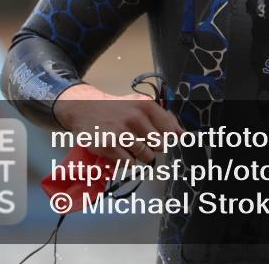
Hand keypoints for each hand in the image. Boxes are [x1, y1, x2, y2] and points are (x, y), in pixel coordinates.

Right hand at [53, 83, 183, 162]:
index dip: (168, 138)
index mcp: (146, 105)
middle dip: (153, 147)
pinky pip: (129, 163)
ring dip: (140, 155)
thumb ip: (164, 118)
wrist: (85, 108)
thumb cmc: (117, 108)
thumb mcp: (140, 105)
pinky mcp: (109, 146)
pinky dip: (127, 161)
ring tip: (129, 144)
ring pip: (146, 156)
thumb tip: (184, 136)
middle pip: (159, 146)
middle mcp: (135, 117)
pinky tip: (120, 150)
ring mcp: (121, 132)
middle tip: (141, 141)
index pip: (169, 130)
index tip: (161, 138)